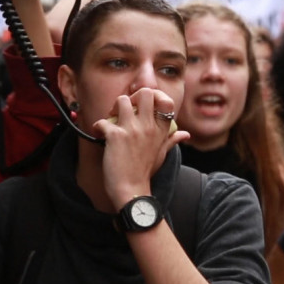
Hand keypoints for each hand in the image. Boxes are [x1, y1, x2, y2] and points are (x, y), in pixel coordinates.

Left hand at [94, 88, 188, 209]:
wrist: (131, 190)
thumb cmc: (145, 172)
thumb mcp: (162, 154)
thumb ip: (172, 140)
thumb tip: (185, 134)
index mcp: (161, 130)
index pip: (165, 100)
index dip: (153, 96)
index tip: (142, 105)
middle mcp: (148, 126)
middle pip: (145, 93)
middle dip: (132, 96)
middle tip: (125, 110)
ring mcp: (132, 130)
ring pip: (122, 100)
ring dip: (113, 108)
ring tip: (111, 119)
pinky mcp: (115, 136)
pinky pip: (103, 121)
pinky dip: (98, 126)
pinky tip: (99, 134)